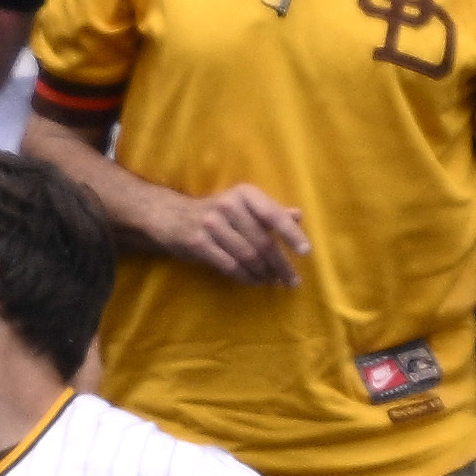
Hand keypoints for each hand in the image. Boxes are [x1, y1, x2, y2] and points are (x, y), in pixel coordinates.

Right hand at [153, 178, 311, 284]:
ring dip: (264, 273)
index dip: (291, 234)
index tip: (306, 252)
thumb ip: (269, 211)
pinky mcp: (198, 243)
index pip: (274, 215)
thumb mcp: (242, 204)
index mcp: (245, 193)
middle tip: (292, 280)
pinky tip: (255, 281)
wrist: (169, 216)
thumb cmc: (214, 211)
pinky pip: (229, 265)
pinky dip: (245, 276)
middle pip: (262, 241)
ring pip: (247, 256)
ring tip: (274, 282)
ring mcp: (211, 225)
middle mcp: (228, 206)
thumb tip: (298, 216)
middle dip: (280, 263)